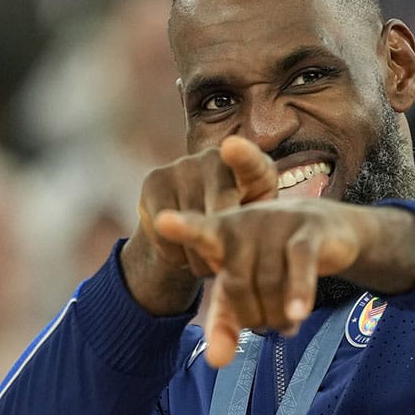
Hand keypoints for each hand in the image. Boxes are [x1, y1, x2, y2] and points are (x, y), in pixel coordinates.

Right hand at [120, 136, 277, 314]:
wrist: (195, 229)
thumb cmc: (241, 230)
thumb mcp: (260, 229)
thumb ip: (261, 232)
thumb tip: (248, 255)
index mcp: (252, 167)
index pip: (247, 159)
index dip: (240, 154)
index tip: (230, 148)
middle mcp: (214, 158)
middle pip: (217, 209)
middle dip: (223, 246)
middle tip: (226, 266)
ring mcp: (181, 166)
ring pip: (189, 226)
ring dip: (198, 257)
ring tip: (206, 260)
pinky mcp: (153, 181)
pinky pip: (162, 231)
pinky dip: (175, 253)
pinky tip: (184, 251)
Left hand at [155, 201, 414, 366]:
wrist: (329, 229)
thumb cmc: (274, 263)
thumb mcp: (245, 293)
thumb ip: (225, 324)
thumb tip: (216, 363)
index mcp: (221, 234)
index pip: (198, 232)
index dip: (182, 228)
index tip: (164, 220)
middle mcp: (245, 224)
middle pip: (237, 285)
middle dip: (253, 316)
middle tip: (268, 324)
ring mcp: (278, 223)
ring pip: (269, 283)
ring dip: (278, 315)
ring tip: (288, 321)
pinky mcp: (309, 230)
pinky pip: (300, 265)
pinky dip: (299, 292)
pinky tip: (298, 315)